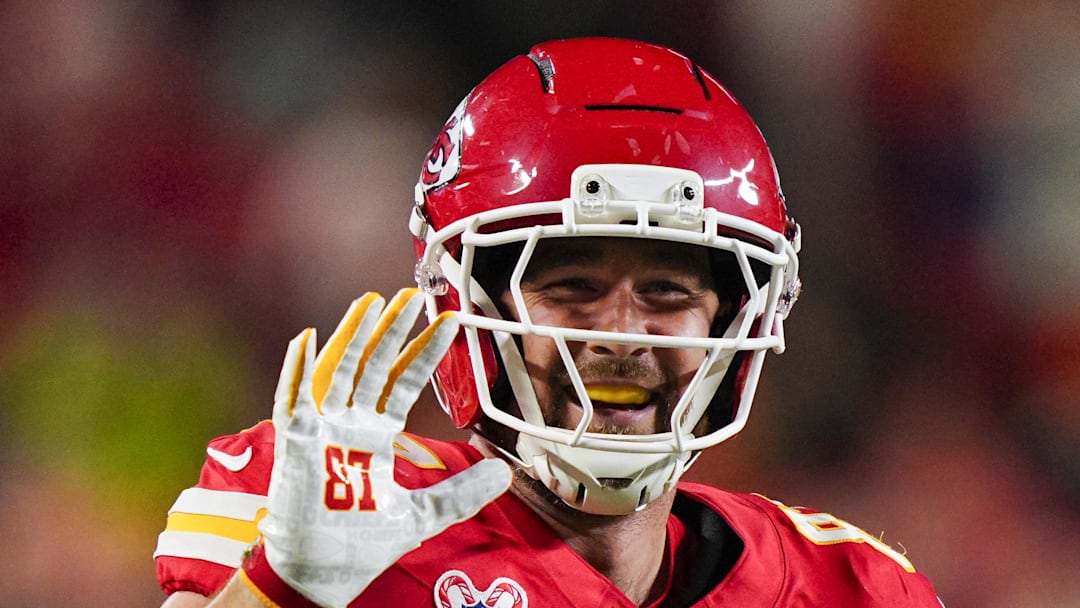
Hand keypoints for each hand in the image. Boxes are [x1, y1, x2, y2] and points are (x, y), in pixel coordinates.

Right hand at [255, 289, 511, 607]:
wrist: (323, 576)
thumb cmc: (361, 544)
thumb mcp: (425, 514)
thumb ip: (462, 492)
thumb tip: (505, 474)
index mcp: (375, 436)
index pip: (403, 382)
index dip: (424, 352)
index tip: (449, 323)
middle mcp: (349, 425)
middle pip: (372, 366)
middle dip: (391, 330)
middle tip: (410, 294)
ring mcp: (321, 431)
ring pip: (339, 372)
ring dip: (352, 336)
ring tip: (370, 302)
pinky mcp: (296, 445)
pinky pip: (293, 400)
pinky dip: (297, 370)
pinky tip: (306, 339)